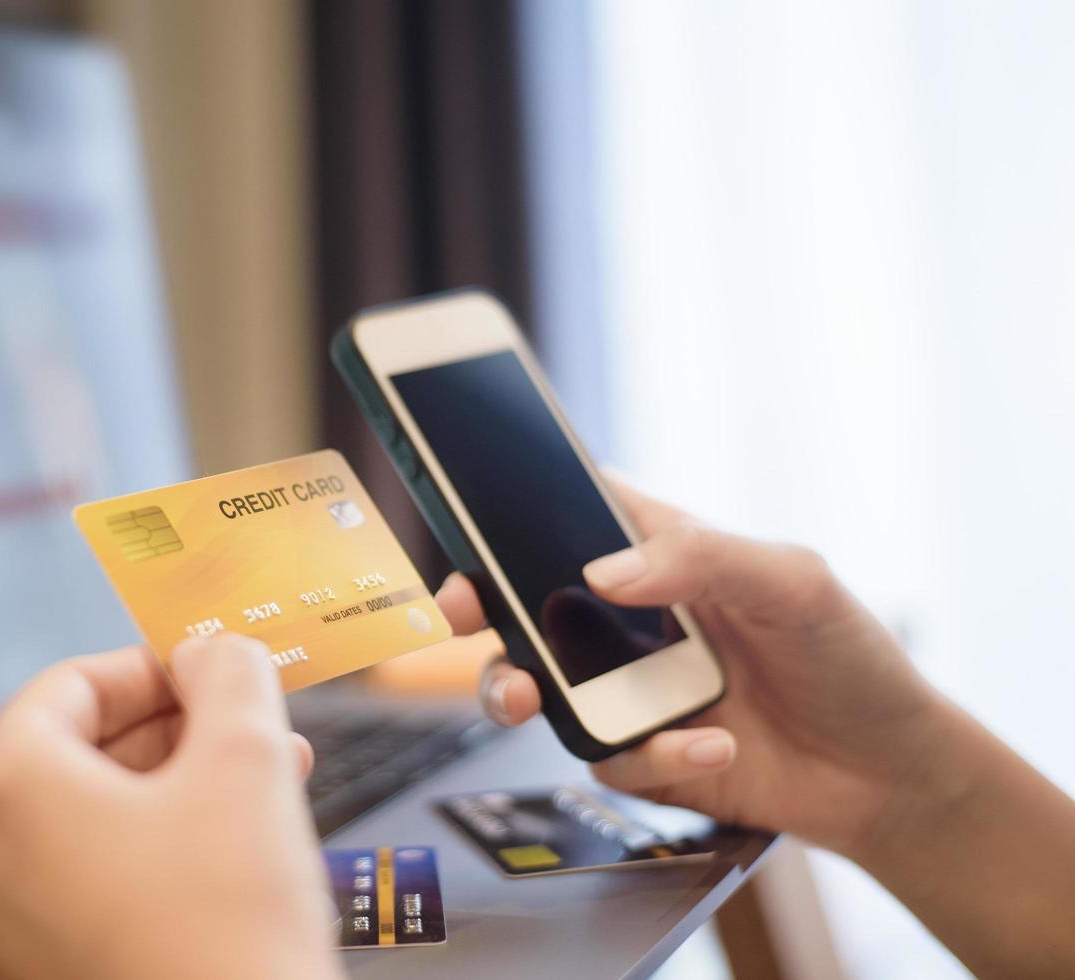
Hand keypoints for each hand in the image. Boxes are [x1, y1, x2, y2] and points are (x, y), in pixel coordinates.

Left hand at [0, 636, 341, 979]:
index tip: (210, 670)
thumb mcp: (246, 764)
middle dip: (178, 733)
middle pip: (77, 752)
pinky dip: (148, 855)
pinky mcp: (28, 975)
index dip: (158, 666)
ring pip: (87, 821)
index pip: (75, 682)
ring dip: (175, 792)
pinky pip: (83, 883)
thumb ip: (228, 675)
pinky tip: (224, 852)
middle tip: (246, 727)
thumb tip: (214, 652)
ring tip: (259, 786)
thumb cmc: (221, 940)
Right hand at [444, 477, 944, 855]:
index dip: (510, 514)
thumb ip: (700, 560)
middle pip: (524, 604)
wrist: (890, 778)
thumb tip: (601, 573)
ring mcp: (628, 690)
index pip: (570, 517)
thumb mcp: (791, 582)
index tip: (469, 521)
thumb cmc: (849, 658)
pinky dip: (652, 756)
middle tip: (458, 611)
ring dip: (518, 689)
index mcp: (661, 557)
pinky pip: (605, 758)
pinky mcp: (641, 756)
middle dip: (476, 606)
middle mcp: (631, 621)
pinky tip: (712, 747)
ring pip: (535, 686)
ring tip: (535, 698)